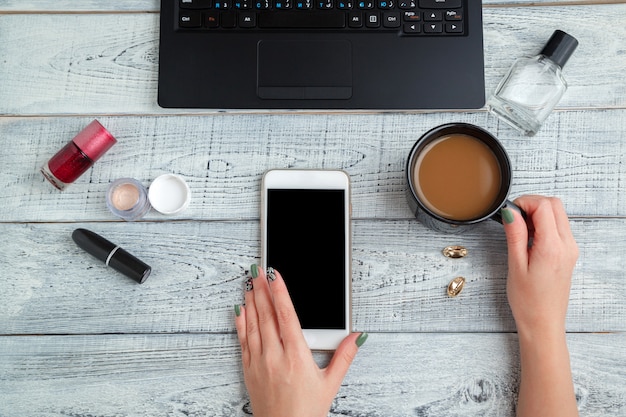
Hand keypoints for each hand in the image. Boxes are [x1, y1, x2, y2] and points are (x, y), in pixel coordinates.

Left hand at [234, 265, 365, 416]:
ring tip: (249, 284)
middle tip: (258, 271)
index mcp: (296, 356)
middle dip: (262, 291)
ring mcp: (259, 364)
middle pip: (267, 316)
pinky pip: (243, 342)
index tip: (275, 276)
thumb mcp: (330, 384)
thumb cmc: (306, 412)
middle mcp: (275, 357)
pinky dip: (241, 324)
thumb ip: (344, 357)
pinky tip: (240, 311)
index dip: (280, 293)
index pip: (286, 316)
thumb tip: (357, 337)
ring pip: (253, 326)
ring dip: (251, 302)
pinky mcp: (249, 371)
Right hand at [501, 196, 578, 416]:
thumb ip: (515, 235)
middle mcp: (567, 245)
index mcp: (553, 247)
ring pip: (558, 214)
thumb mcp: (515, 265)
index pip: (545, 206)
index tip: (509, 211)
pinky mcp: (568, 253)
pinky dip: (543, 224)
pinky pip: (558, 227)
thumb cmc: (528, 300)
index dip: (525, 202)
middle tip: (513, 217)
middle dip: (532, 204)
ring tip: (519, 230)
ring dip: (538, 213)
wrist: (543, 322)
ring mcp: (570, 249)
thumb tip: (511, 212)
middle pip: (555, 205)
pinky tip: (528, 237)